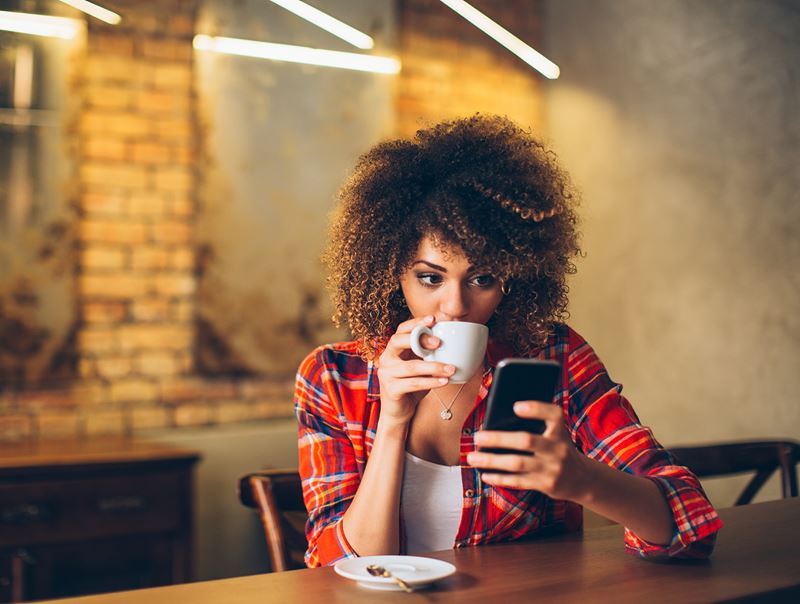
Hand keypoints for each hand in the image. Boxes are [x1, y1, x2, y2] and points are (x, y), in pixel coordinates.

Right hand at [376, 315, 455, 423]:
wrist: (399, 411)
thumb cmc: (412, 385)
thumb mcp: (420, 366)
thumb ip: (428, 354)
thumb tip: (453, 341)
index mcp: (393, 349)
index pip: (401, 330)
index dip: (415, 323)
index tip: (433, 319)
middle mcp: (386, 358)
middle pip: (398, 341)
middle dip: (420, 339)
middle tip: (439, 343)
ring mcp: (386, 374)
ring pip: (411, 366)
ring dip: (434, 366)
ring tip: (451, 368)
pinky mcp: (391, 389)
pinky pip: (413, 383)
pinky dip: (431, 382)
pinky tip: (444, 381)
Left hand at [466, 401, 591, 501]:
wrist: (582, 479)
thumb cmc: (558, 448)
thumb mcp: (556, 434)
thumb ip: (537, 425)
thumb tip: (497, 422)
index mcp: (560, 430)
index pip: (553, 414)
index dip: (536, 409)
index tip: (516, 407)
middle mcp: (558, 448)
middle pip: (526, 441)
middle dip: (499, 439)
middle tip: (477, 437)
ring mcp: (552, 468)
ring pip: (517, 463)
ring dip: (492, 461)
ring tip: (472, 457)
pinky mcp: (546, 485)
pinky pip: (518, 481)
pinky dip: (500, 478)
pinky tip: (485, 474)